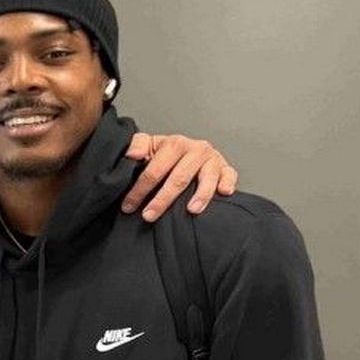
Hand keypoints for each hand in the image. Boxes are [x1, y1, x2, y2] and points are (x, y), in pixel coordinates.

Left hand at [122, 133, 240, 220]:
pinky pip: (230, 175)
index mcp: (175, 144)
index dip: (140, 189)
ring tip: (191, 210)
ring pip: (207, 178)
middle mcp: (196, 149)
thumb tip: (131, 154)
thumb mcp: (150, 146)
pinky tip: (223, 193)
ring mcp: (212, 159)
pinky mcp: (225, 168)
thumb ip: (137, 146)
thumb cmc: (168, 155)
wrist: (190, 152)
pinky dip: (228, 183)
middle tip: (149, 216)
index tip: (129, 206)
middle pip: (179, 177)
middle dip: (162, 199)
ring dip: (200, 195)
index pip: (155, 169)